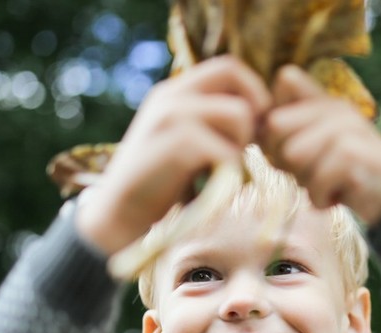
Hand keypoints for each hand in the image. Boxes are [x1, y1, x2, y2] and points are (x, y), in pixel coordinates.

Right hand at [76, 56, 271, 254]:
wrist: (119, 217)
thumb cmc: (161, 187)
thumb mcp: (187, 144)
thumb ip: (212, 124)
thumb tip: (262, 118)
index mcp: (175, 93)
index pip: (229, 67)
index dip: (254, 92)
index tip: (256, 128)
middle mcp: (171, 96)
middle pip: (237, 85)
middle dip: (251, 121)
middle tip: (240, 153)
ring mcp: (171, 116)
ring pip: (239, 115)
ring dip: (240, 148)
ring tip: (218, 172)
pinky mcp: (175, 144)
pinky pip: (226, 152)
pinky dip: (228, 175)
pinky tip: (209, 189)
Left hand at [260, 65, 380, 226]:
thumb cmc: (346, 181)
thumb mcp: (314, 154)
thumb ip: (288, 135)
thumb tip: (255, 131)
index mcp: (324, 103)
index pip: (284, 82)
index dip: (273, 120)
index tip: (287, 148)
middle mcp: (336, 108)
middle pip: (276, 124)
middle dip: (284, 159)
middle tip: (310, 174)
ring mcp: (348, 127)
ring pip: (293, 153)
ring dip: (304, 182)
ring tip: (326, 186)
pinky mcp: (355, 152)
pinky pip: (315, 179)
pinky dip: (320, 199)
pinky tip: (337, 198)